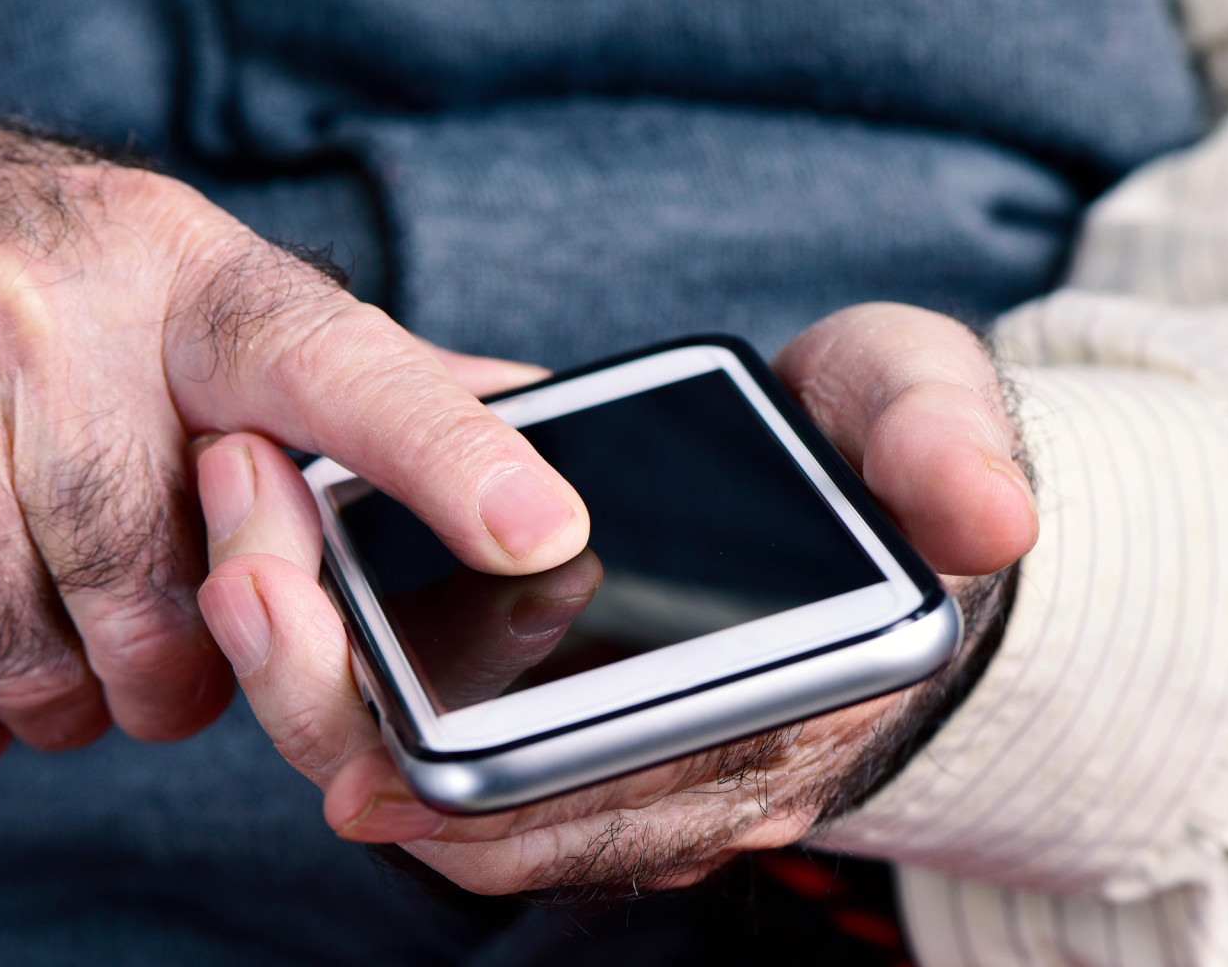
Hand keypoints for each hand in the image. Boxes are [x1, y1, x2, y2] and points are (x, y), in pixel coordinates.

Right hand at [0, 99, 588, 766]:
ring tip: (59, 622)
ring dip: (74, 697)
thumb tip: (530, 407)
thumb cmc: (34, 281)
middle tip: (161, 627)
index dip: (444, 457)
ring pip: (53, 669)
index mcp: (177, 272)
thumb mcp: (190, 283)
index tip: (542, 530)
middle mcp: (37, 322)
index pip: (332, 366)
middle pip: (176, 598)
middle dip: (186, 663)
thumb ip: (350, 370)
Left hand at [196, 302, 1036, 896]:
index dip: (477, 789)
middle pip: (489, 818)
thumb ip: (947, 449)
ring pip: (448, 796)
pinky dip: (358, 682)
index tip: (349, 733)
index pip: (612, 800)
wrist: (877, 484)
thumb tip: (985, 518)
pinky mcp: (575, 717)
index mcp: (784, 709)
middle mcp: (697, 770)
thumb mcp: (929, 410)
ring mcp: (628, 758)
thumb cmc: (891, 449)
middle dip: (340, 716)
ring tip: (242, 553)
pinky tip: (292, 584)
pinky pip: (449, 746)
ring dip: (323, 697)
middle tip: (244, 570)